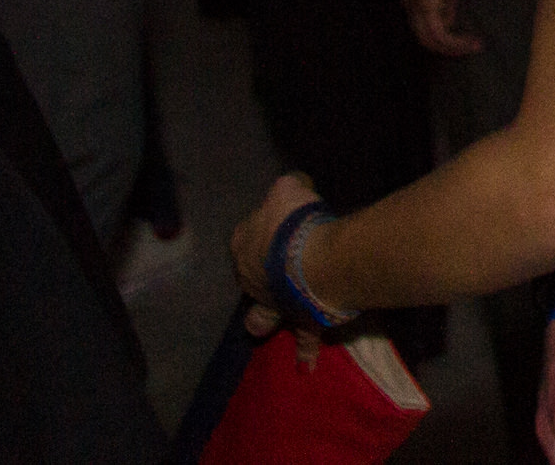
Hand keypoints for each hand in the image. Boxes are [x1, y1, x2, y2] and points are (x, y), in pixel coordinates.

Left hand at [231, 171, 320, 336]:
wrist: (312, 261)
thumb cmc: (294, 221)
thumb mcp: (288, 188)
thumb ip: (288, 187)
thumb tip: (292, 186)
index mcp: (242, 244)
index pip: (245, 235)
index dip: (260, 230)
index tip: (277, 226)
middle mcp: (250, 278)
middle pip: (252, 275)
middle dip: (260, 275)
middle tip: (277, 269)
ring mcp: (272, 303)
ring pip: (262, 315)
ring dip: (263, 320)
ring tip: (260, 327)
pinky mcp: (299, 320)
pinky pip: (303, 338)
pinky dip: (306, 351)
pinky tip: (307, 368)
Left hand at [403, 0, 484, 58]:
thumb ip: (446, 1)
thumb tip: (452, 22)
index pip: (423, 24)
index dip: (444, 34)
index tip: (464, 36)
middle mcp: (409, 3)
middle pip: (424, 36)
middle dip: (447, 47)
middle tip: (471, 47)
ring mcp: (415, 5)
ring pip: (431, 39)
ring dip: (454, 48)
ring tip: (475, 46)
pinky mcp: (426, 6)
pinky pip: (440, 34)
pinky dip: (456, 42)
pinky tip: (471, 42)